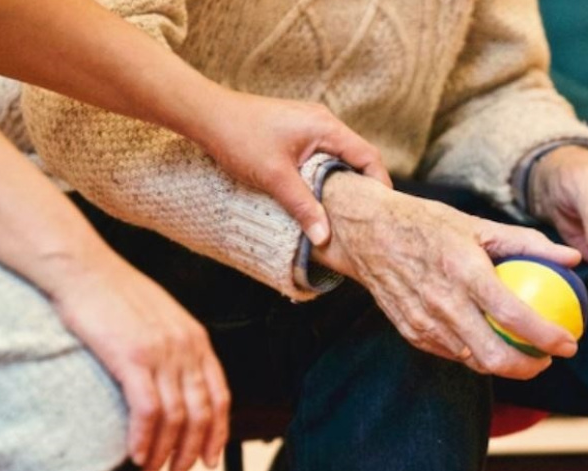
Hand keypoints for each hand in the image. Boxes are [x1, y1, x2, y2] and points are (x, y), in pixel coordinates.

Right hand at [45, 248, 229, 470]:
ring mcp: (161, 352)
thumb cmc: (115, 294)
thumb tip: (176, 383)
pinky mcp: (132, 357)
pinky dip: (144, 438)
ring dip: (165, 452)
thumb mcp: (161, 318)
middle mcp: (186, 347)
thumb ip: (175, 348)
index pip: (220, 395)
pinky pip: (147, 410)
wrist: (84, 269)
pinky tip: (136, 454)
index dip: (218, 432)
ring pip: (176, 417)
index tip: (209, 457)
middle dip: (192, 450)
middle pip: (202, 412)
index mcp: (197, 339)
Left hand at [195, 91, 391, 245]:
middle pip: (357, 157)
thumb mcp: (274, 177)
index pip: (368, 156)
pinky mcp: (295, 131)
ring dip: (341, 182)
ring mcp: (308, 125)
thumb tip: (324, 237)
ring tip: (342, 211)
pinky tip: (316, 195)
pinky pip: (321, 155)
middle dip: (362, 187)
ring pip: (338, 157)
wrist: (206, 114)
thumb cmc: (239, 137)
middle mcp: (322, 122)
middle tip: (364, 217)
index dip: (379, 184)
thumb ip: (303, 206)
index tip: (381, 211)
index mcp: (326, 127)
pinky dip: (324, 175)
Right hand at [312, 173, 581, 379]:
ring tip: (524, 354)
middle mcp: (442, 302)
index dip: (547, 336)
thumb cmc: (427, 224)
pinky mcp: (411, 332)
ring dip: (504, 365)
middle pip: (494, 356)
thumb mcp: (477, 224)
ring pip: (473, 361)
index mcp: (463, 270)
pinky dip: (475, 354)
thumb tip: (572, 258)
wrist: (367, 233)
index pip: (513, 315)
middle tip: (548, 358)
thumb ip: (527, 242)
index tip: (569, 343)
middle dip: (529, 368)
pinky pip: (451, 353)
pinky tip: (489, 342)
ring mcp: (423, 322)